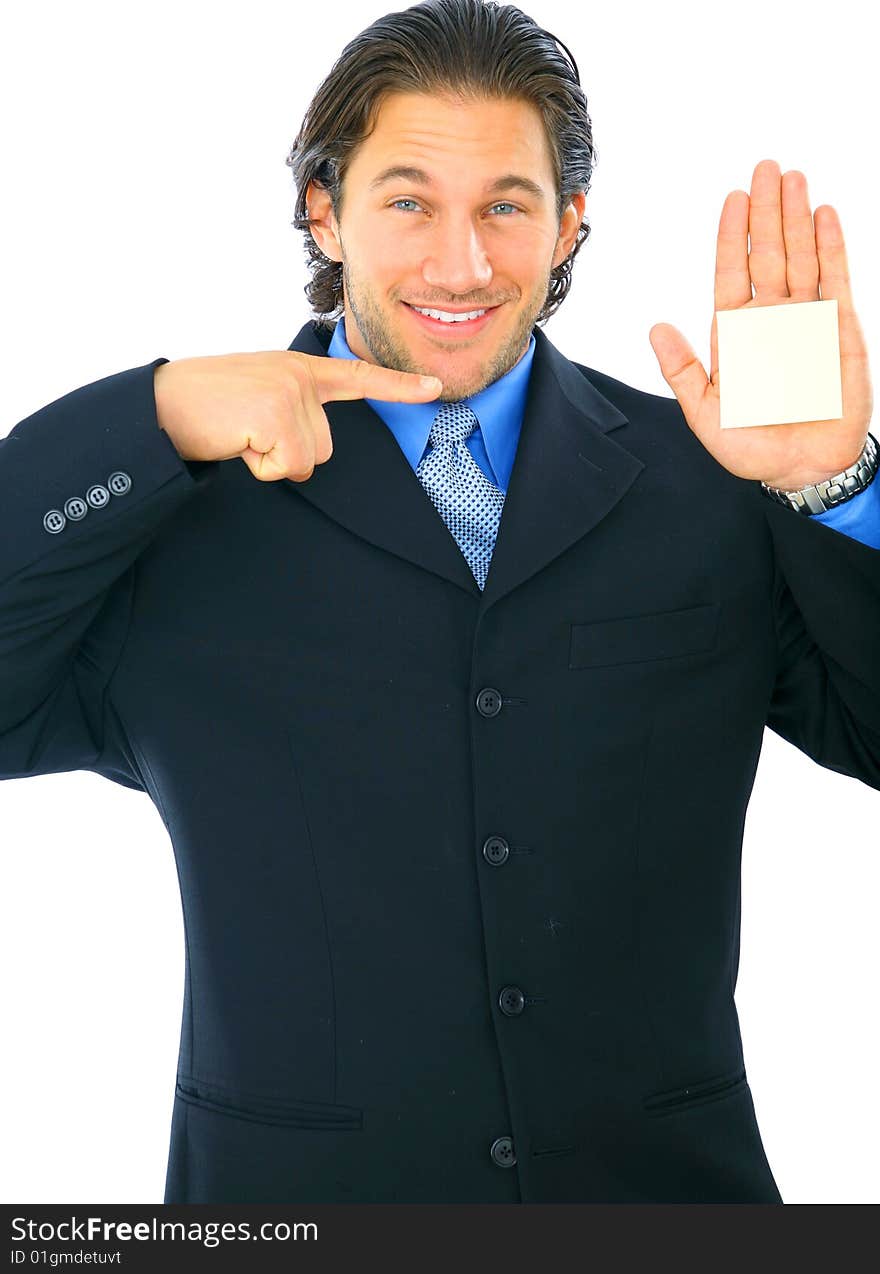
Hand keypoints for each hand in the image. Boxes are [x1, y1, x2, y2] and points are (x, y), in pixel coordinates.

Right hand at [154, 351, 441, 481]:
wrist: (159, 405)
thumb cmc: (203, 409)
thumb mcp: (255, 398)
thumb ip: (291, 410)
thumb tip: (307, 453)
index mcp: (297, 369)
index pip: (356, 377)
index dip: (398, 387)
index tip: (435, 388)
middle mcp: (299, 373)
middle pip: (326, 447)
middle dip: (287, 455)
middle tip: (246, 434)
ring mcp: (290, 390)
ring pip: (309, 460)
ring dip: (272, 462)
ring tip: (238, 435)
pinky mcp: (278, 413)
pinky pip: (288, 466)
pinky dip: (260, 466)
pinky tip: (236, 440)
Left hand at [648, 158, 872, 490]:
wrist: (802, 468)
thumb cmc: (751, 446)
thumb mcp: (705, 413)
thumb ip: (682, 371)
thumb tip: (656, 329)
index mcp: (735, 333)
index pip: (733, 272)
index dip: (733, 236)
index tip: (734, 199)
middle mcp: (770, 318)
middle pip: (768, 253)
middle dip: (767, 211)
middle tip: (766, 167)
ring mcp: (806, 319)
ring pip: (801, 256)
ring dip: (798, 218)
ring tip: (795, 178)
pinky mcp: (839, 329)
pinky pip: (836, 279)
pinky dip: (832, 247)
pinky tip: (825, 215)